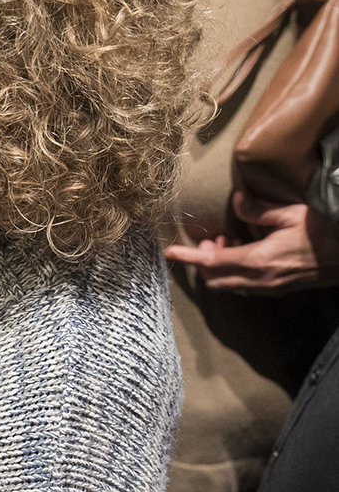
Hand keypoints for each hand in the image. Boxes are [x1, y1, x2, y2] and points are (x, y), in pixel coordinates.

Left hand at [165, 194, 338, 291]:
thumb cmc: (322, 236)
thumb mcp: (293, 214)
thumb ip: (259, 209)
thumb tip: (235, 201)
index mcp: (258, 260)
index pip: (212, 262)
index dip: (188, 257)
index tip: (170, 251)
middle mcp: (258, 279)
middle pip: (213, 277)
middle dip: (202, 262)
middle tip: (206, 241)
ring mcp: (266, 288)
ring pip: (226, 284)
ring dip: (217, 267)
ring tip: (226, 242)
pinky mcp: (274, 290)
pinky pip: (241, 285)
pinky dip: (232, 271)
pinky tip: (242, 252)